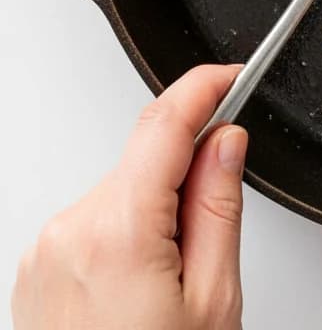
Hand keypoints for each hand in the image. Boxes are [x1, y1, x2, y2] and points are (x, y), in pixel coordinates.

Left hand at [12, 65, 247, 329]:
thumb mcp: (213, 298)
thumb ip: (218, 204)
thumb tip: (225, 141)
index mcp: (117, 230)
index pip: (165, 122)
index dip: (206, 86)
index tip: (233, 74)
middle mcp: (70, 230)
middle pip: (145, 157)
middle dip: (190, 166)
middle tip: (219, 220)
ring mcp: (46, 251)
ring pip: (123, 189)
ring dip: (159, 204)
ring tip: (176, 276)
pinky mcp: (38, 268)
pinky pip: (97, 220)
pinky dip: (131, 228)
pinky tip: (146, 281)